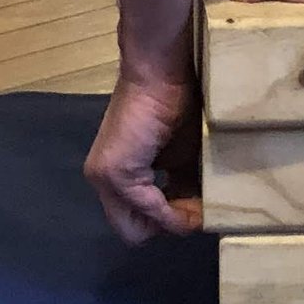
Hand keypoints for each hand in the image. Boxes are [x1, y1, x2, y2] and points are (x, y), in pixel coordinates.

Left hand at [85, 59, 202, 243]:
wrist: (163, 71)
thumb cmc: (177, 103)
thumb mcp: (183, 158)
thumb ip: (182, 187)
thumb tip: (199, 216)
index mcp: (117, 175)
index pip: (137, 221)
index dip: (168, 220)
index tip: (198, 207)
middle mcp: (103, 182)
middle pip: (133, 232)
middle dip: (169, 226)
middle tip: (197, 208)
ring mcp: (105, 180)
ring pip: (136, 229)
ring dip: (173, 221)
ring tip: (199, 205)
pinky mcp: (116, 175)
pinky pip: (149, 212)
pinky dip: (174, 213)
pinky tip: (195, 202)